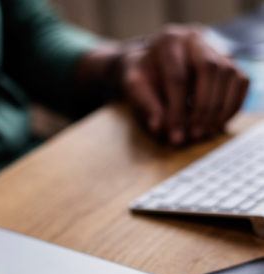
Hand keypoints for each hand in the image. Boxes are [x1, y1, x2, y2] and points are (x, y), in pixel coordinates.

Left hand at [120, 25, 249, 144]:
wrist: (152, 60)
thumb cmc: (144, 75)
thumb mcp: (135, 86)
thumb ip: (146, 104)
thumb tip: (159, 126)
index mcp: (169, 41)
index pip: (177, 77)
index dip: (177, 109)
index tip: (175, 134)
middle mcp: (195, 39)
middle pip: (209, 69)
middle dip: (203, 107)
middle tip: (195, 133)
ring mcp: (215, 46)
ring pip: (228, 73)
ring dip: (220, 107)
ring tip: (207, 131)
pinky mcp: (228, 59)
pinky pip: (240, 80)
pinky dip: (234, 104)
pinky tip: (220, 123)